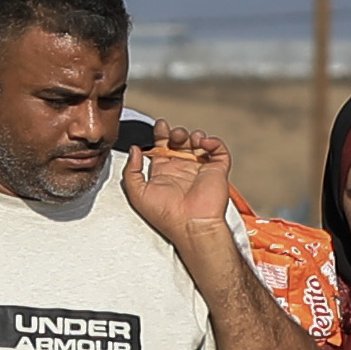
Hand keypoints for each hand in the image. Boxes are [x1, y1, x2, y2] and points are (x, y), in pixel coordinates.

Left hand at [120, 121, 245, 258]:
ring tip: (188, 139)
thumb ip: (131, 170)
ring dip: (194, 135)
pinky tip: (204, 143)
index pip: (162, 147)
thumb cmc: (164, 213)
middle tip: (174, 135)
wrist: (191, 224)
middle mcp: (182, 169)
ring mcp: (200, 169)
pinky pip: (219, 150)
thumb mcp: (137, 193)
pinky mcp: (217, 170)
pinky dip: (213, 142)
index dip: (161, 134)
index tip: (160, 125)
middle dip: (177, 133)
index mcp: (164, 172)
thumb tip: (134, 150)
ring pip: (199, 143)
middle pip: (180, 142)